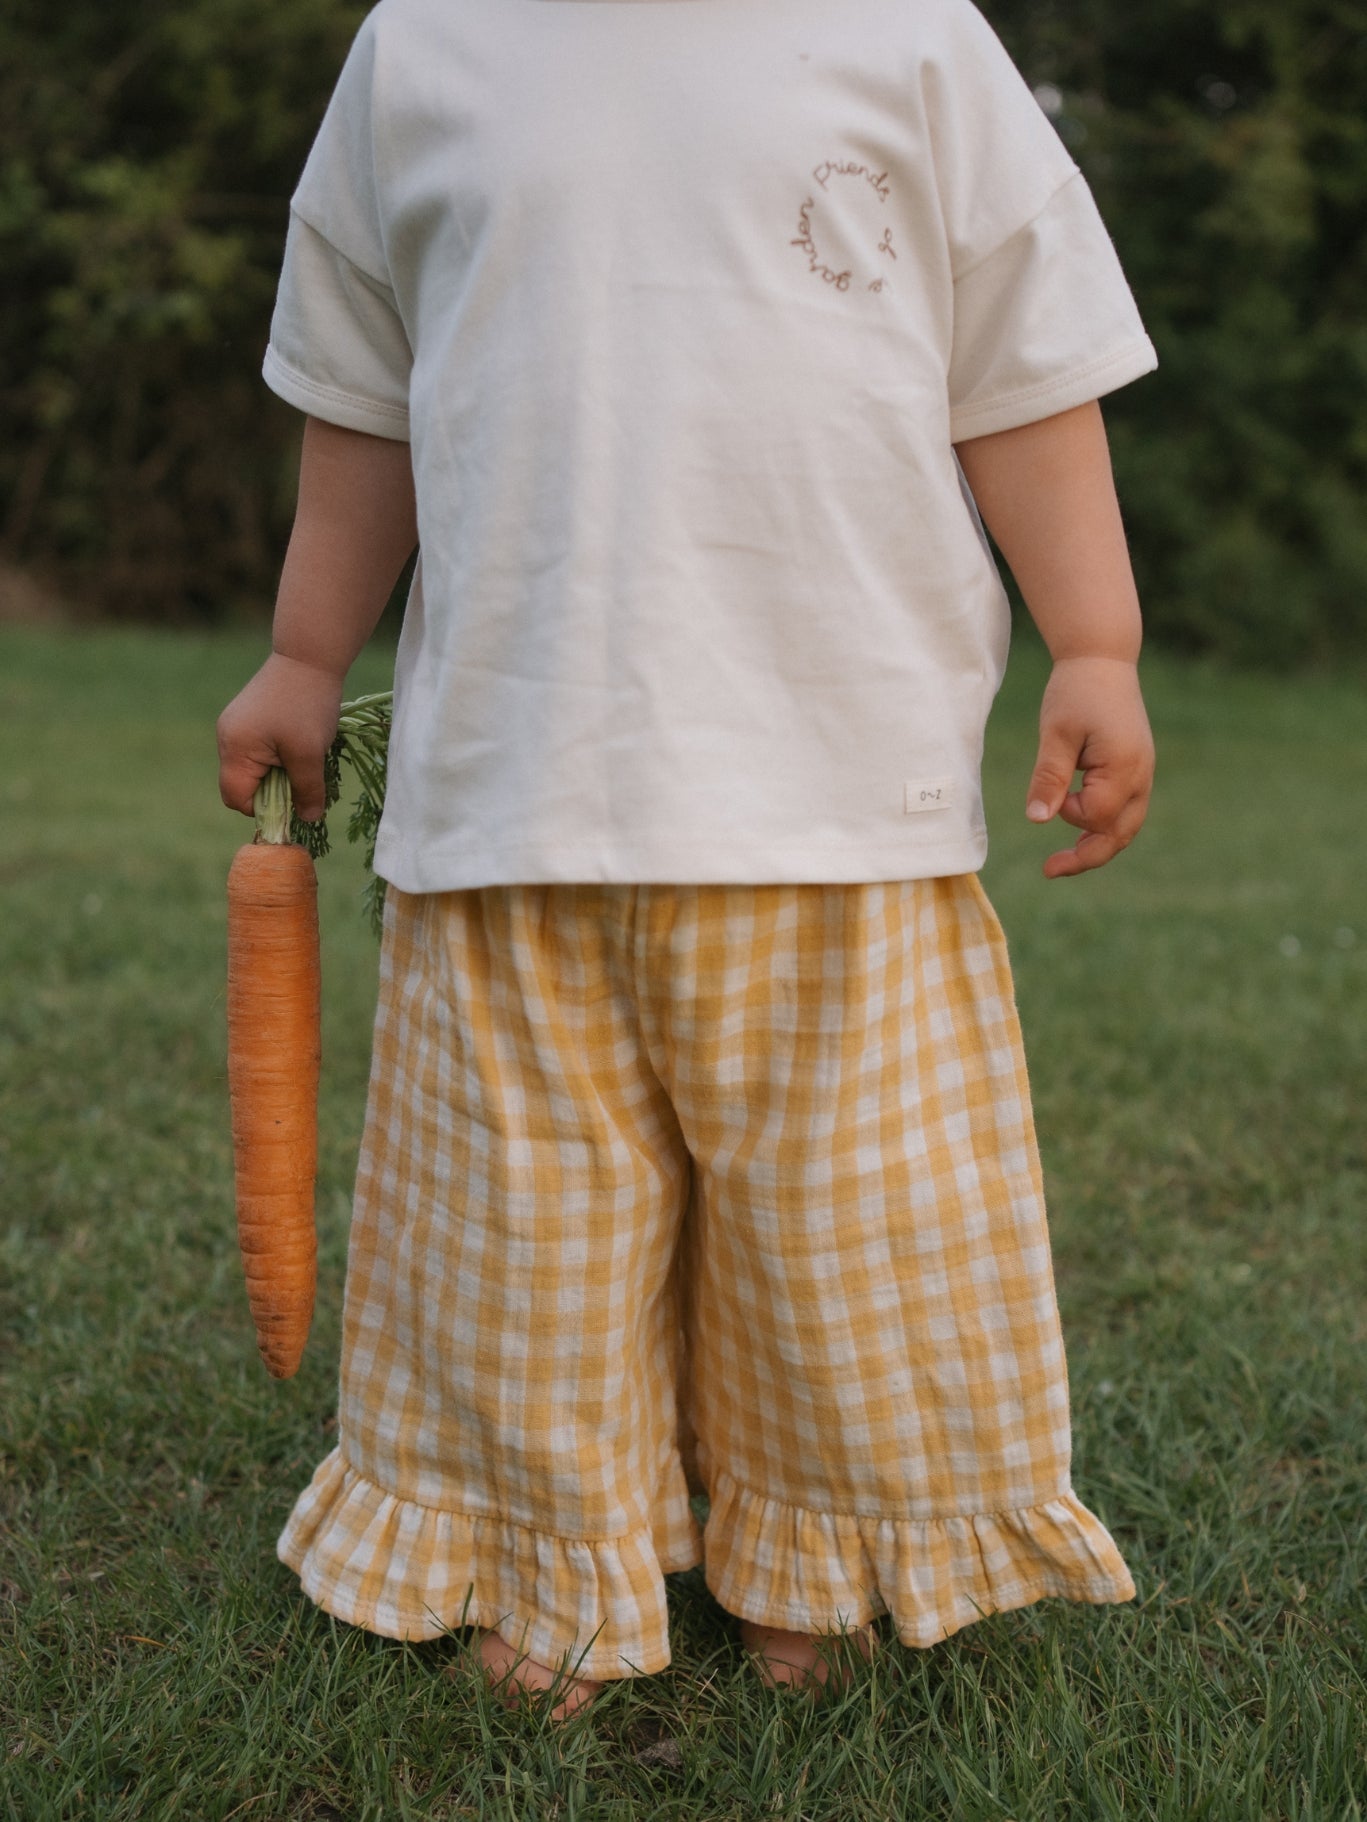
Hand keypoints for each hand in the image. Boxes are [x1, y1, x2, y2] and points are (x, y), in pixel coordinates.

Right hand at [216, 652, 343, 822]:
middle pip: (243, 784)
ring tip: (302, 755)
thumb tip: (308, 819)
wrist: (308, 657)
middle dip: (273, 789)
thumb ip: (308, 790)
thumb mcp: (310, 754)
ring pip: (253, 768)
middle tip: (303, 777)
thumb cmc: (306, 705)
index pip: (236, 798)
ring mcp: (235, 726)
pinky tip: (298, 741)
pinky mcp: (248, 717)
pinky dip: (278, 755)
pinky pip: (258, 750)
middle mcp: (227, 738)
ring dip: (279, 771)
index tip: (294, 800)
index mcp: (234, 748)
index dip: (264, 808)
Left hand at [1025, 656, 1153, 878]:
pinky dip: (1103, 826)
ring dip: (1096, 845)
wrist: (1102, 660)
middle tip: (1049, 871)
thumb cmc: (1076, 692)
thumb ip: (1049, 777)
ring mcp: (1143, 774)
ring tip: (1063, 861)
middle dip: (1087, 857)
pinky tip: (1079, 831)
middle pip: (1119, 834)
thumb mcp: (1055, 733)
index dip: (1070, 814)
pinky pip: (1125, 811)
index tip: (1052, 793)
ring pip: (1125, 826)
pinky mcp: (1135, 771)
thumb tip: (1037, 819)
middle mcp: (1141, 776)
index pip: (1097, 815)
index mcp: (1124, 766)